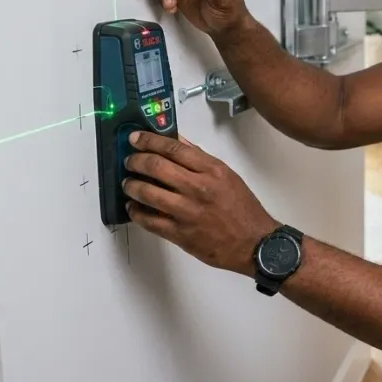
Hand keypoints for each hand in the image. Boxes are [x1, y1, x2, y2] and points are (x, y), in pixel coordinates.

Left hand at [122, 131, 278, 275]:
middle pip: (156, 167)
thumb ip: (200, 159)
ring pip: (148, 193)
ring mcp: (187, 212)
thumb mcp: (227, 176)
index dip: (150, 141)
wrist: (253, 243)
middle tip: (129, 161)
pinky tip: (133, 208)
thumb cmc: (242, 209)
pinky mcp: (180, 233)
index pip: (174, 148)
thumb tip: (177, 141)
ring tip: (128, 184)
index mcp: (212, 171)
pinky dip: (136, 212)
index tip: (135, 139)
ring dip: (132, 186)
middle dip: (136, 161)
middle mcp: (198, 188)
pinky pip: (149, 221)